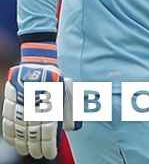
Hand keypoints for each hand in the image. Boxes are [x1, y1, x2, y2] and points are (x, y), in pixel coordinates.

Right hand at [2, 42, 77, 158]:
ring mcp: (21, 104)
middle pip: (33, 133)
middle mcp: (35, 105)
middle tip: (38, 155)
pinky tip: (13, 142)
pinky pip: (7, 121)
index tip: (50, 154)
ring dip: (23, 144)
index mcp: (51, 104)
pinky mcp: (10, 101)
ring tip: (27, 151)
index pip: (48, 131)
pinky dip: (10, 134)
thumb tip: (71, 128)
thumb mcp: (67, 93)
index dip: (48, 145)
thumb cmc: (56, 80)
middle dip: (36, 147)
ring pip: (19, 130)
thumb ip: (69, 110)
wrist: (38, 64)